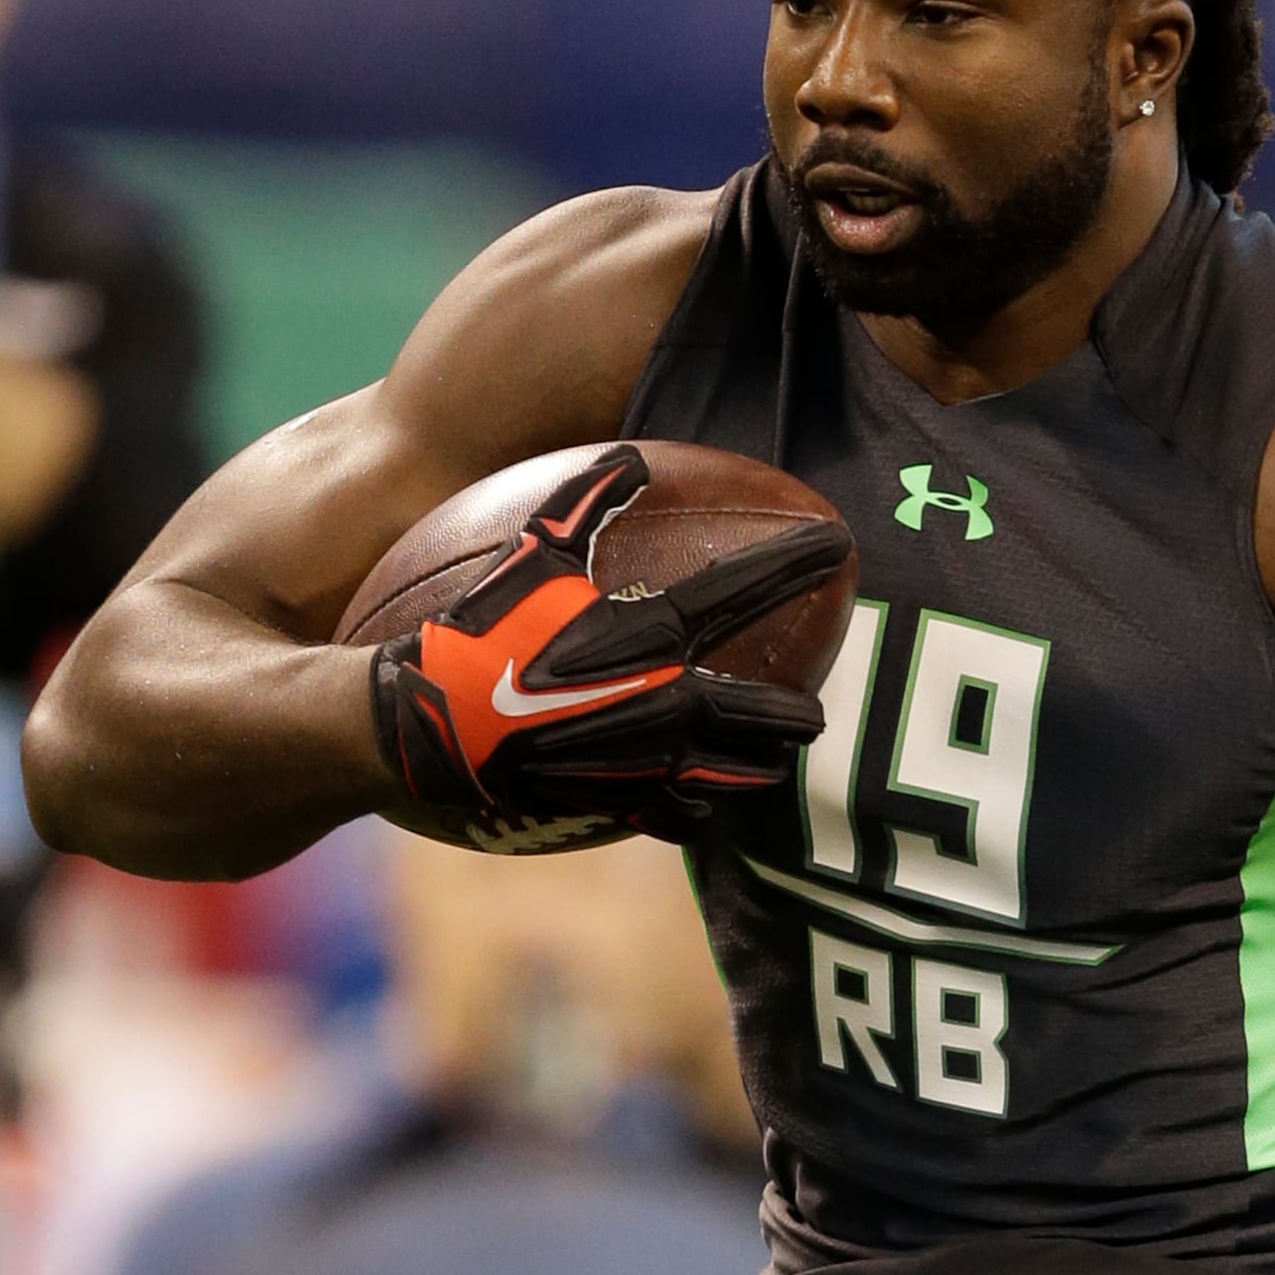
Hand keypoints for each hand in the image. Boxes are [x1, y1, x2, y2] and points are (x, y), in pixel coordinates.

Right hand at [365, 444, 845, 852]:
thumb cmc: (478, 627)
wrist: (435, 720)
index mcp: (653, 631)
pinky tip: (697, 806)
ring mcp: (649, 761)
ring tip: (770, 763)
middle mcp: (668, 700)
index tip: (840, 543)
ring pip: (736, 776)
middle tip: (814, 710)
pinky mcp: (619, 804)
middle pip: (768, 712)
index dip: (796, 560)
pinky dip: (695, 811)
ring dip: (758, 768)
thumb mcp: (530, 549)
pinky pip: (680, 818)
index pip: (747, 588)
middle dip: (798, 712)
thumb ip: (586, 501)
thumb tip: (632, 456)